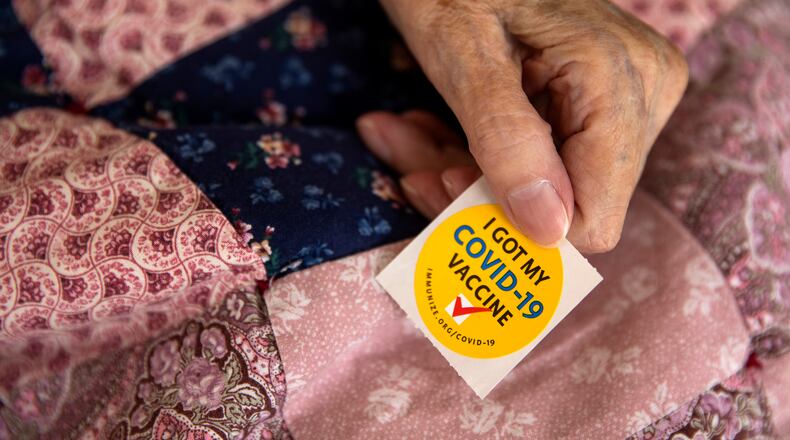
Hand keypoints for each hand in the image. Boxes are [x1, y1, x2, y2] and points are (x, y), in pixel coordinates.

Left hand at [357, 0, 687, 251]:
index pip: (594, 217)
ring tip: (407, 136)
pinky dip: (474, 151)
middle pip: (562, 202)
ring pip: (542, 185)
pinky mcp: (596, 100)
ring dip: (463, 170)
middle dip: (477, 192)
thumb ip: (506, 139)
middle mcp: (642, 94)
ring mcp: (624, 97)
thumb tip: (547, 229)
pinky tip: (427, 127)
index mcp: (621, 81)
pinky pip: (537, 157)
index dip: (516, 223)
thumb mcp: (464, 52)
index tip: (447, 187)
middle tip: (413, 167)